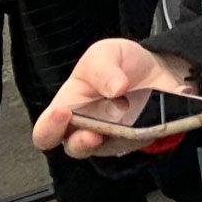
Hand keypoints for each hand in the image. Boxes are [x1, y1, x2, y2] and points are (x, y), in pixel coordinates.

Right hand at [32, 40, 196, 158]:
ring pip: (111, 148)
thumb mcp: (106, 53)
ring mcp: (113, 138)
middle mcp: (85, 129)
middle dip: (82, 142)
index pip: (45, 131)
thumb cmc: (119, 65)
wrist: (156, 70)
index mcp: (67, 108)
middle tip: (92, 132)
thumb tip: (115, 88)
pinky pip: (142, 140)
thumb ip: (104, 67)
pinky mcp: (139, 139)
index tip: (61, 113)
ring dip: (119, 136)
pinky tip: (156, 111)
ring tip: (129, 117)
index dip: (48, 128)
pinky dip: (149, 127)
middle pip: (75, 147)